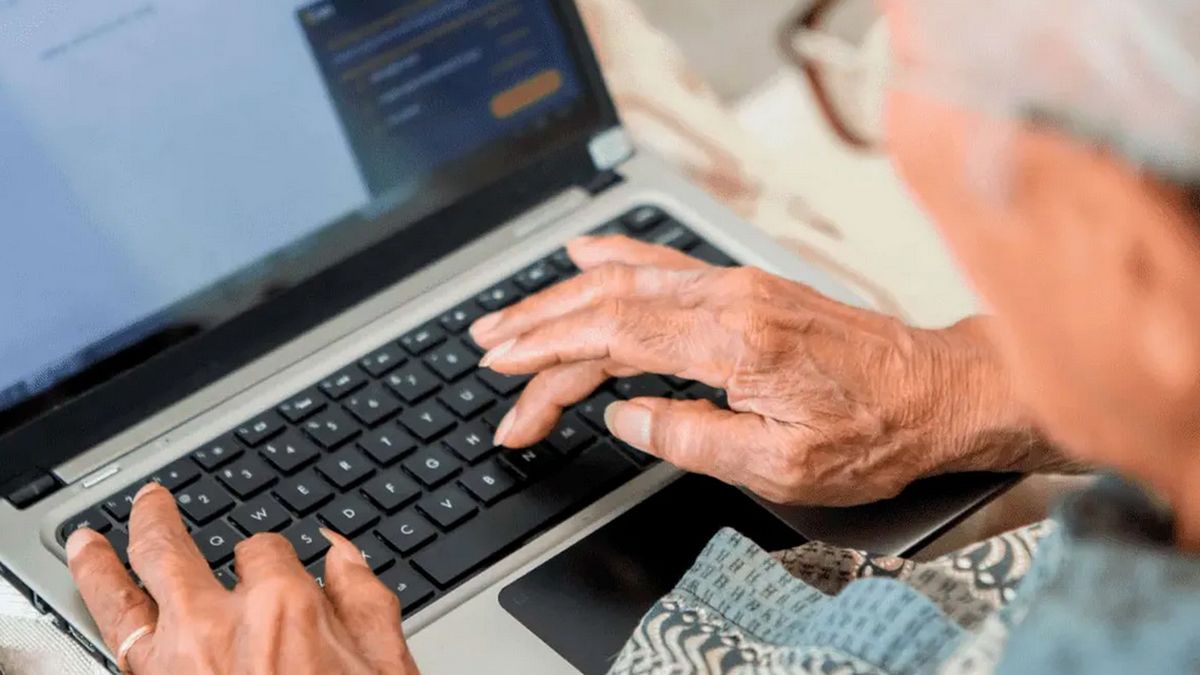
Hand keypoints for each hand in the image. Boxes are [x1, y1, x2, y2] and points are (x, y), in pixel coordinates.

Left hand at [65, 482, 418, 674]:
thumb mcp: (388, 669)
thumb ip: (366, 601)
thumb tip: (342, 553)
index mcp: (284, 609)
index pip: (265, 548)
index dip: (269, 554)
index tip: (272, 563)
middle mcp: (216, 627)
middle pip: (169, 550)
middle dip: (157, 519)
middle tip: (152, 504)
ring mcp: (170, 667)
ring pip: (118, 597)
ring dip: (99, 562)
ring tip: (88, 541)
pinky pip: (113, 649)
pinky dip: (103, 622)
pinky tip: (103, 613)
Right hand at [471, 235, 1043, 505]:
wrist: (938, 391)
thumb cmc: (874, 432)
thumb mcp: (781, 465)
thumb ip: (690, 439)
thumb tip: (624, 415)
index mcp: (731, 343)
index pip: (612, 342)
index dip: (548, 358)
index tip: (506, 380)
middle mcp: (727, 300)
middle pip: (607, 304)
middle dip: (536, 329)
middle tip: (486, 353)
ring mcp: (736, 286)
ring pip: (628, 280)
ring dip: (562, 297)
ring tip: (510, 316)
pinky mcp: (747, 288)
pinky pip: (666, 263)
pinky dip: (616, 257)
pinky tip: (585, 253)